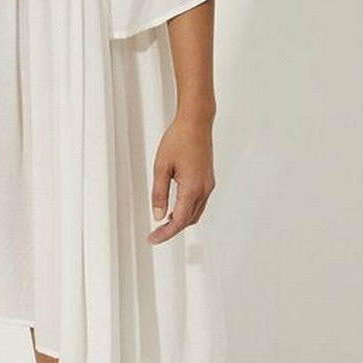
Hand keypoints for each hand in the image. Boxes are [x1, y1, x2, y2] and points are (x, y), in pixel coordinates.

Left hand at [148, 116, 214, 243]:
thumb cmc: (179, 139)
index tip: (153, 239)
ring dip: (180, 221)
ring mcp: (208, 185)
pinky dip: (187, 211)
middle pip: (189, 220)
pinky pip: (199, 203)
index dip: (165, 234)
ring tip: (163, 224)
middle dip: (172, 230)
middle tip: (155, 234)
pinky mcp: (208, 180)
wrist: (196, 122)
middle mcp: (204, 189)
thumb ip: (159, 194)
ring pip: (195, 213)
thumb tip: (158, 215)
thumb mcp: (161, 167)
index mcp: (192, 187)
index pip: (179, 221)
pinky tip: (175, 209)